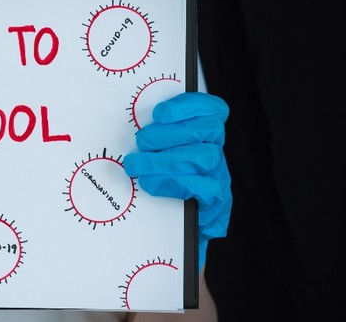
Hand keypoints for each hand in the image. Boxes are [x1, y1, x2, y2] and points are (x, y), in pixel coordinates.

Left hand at [124, 91, 231, 271]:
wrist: (172, 240)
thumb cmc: (158, 194)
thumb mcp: (152, 163)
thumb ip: (151, 143)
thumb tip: (126, 123)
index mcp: (203, 139)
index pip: (213, 111)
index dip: (190, 105)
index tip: (160, 113)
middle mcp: (216, 156)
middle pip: (209, 129)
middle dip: (171, 132)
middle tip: (141, 142)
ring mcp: (220, 179)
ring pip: (206, 156)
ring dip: (166, 159)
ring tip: (137, 166)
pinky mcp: (218, 204)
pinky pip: (206, 188)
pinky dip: (174, 184)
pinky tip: (150, 186)